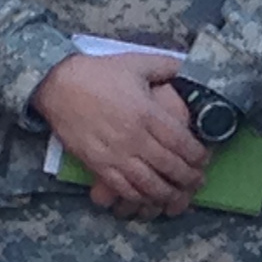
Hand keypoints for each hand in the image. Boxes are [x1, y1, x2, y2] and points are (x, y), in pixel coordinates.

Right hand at [29, 53, 208, 216]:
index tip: (204, 159)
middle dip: (188, 177)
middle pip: (170, 166)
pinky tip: (149, 199)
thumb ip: (166, 66)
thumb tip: (188, 67)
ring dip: (167, 193)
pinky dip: (139, 197)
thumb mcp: (137, 62)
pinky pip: (123, 188)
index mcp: (147, 113)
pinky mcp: (97, 164)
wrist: (57, 84)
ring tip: (179, 196)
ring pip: (149, 183)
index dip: (197, 155)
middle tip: (197, 181)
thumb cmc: (98, 73)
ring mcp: (115, 154)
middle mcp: (134, 137)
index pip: (181, 142)